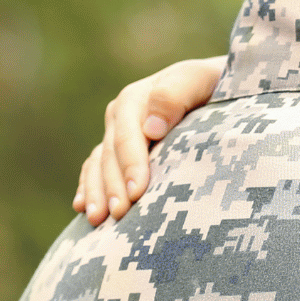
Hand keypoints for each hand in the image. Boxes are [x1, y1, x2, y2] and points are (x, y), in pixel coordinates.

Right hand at [72, 56, 222, 225]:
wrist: (217, 85)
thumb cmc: (215, 84)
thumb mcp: (199, 80)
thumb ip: (175, 95)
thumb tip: (152, 128)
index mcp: (136, 99)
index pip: (128, 138)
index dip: (131, 166)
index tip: (136, 192)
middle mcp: (121, 116)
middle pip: (110, 156)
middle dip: (113, 187)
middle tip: (119, 215)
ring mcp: (117, 133)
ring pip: (99, 165)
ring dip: (96, 193)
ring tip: (97, 220)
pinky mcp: (118, 148)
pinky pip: (95, 168)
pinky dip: (88, 187)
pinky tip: (82, 207)